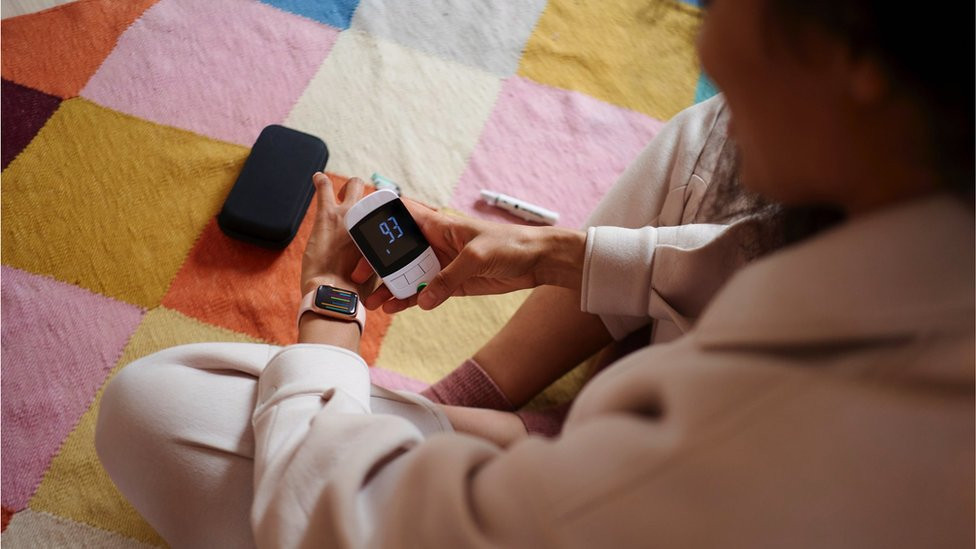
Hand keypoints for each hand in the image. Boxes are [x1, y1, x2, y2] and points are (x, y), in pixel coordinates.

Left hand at [301, 173, 370, 295]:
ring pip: (354, 186)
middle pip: (374, 198)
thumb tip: (370, 267)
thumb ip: (373, 263)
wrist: (337, 294)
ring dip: (346, 187)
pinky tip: (318, 178)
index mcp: (381, 237)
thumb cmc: (354, 291)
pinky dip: (321, 181)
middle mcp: (369, 222)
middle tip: (354, 203)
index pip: (383, 219)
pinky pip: (325, 188)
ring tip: (334, 189)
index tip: (371, 227)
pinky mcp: (326, 216)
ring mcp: (348, 216)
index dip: (377, 221)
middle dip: (365, 197)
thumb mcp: (374, 276)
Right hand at [354, 200, 585, 312]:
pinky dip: (409, 300)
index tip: (356, 232)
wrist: (538, 261)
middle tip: (359, 277)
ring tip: (372, 301)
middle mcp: (436, 242)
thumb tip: (423, 299)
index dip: (379, 222)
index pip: (401, 216)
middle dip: (378, 263)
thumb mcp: (477, 257)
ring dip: (390, 286)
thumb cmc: (511, 245)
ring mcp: (442, 263)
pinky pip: (425, 291)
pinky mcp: (452, 283)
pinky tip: (394, 308)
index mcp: (439, 224)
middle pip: (398, 251)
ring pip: (408, 274)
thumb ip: (448, 277)